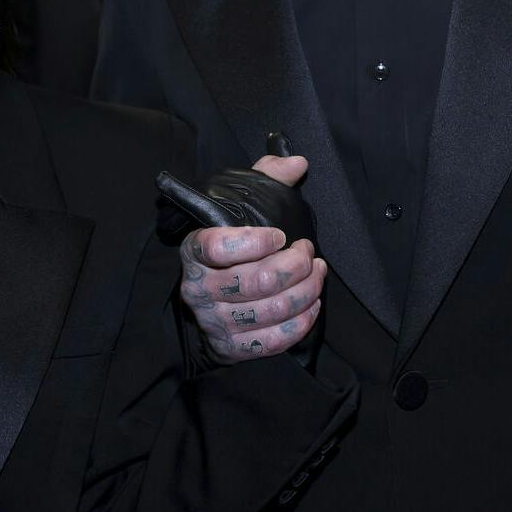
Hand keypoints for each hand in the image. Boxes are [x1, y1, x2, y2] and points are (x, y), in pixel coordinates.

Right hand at [159, 150, 325, 364]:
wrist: (210, 303)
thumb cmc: (230, 248)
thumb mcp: (240, 208)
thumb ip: (267, 179)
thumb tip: (297, 164)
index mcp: (194, 250)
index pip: (216, 246)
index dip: (254, 241)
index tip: (281, 235)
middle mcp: (199, 288)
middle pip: (255, 281)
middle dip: (294, 265)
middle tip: (309, 252)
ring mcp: (215, 321)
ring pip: (269, 310)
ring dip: (305, 291)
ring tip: (318, 273)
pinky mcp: (232, 347)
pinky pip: (272, 341)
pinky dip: (300, 323)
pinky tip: (313, 305)